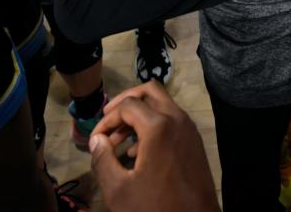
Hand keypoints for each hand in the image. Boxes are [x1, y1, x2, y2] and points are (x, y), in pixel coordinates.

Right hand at [89, 82, 218, 211]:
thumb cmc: (154, 208)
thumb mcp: (119, 189)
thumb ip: (102, 159)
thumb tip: (97, 140)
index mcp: (159, 126)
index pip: (127, 105)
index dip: (106, 119)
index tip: (95, 138)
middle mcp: (178, 120)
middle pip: (149, 91)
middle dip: (125, 102)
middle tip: (108, 120)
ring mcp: (189, 130)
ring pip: (162, 105)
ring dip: (139, 115)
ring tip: (118, 141)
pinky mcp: (194, 143)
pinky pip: (172, 121)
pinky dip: (153, 126)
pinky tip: (137, 153)